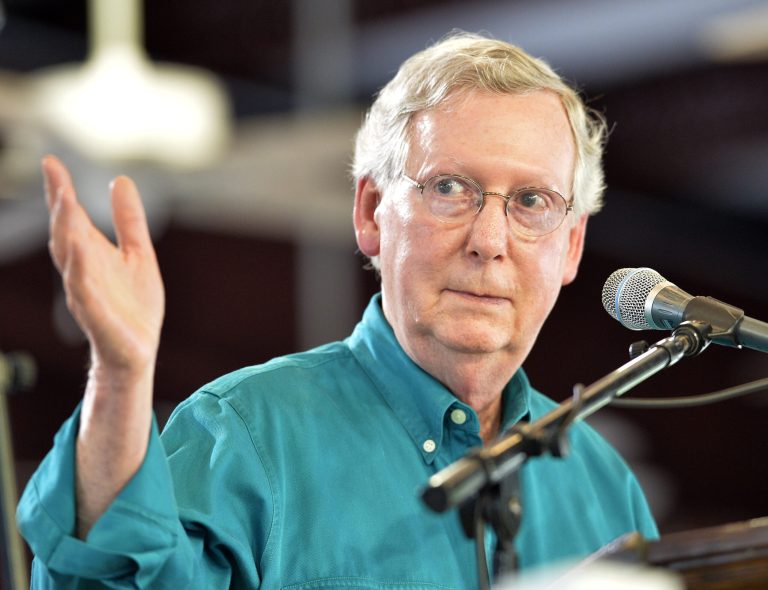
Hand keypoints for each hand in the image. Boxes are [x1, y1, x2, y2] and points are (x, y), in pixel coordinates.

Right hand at [43, 155, 164, 376]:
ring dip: (67, 231)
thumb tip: (121, 180)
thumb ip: (129, 220)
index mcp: (91, 253)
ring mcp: (86, 293)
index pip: (72, 218)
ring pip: (70, 259)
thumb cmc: (133, 305)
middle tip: (56, 177)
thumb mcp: (138, 253)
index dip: (60, 191)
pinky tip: (80, 251)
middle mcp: (82, 270)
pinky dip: (80, 272)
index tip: (51, 162)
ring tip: (66, 202)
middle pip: (66, 234)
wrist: (138, 352)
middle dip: (60, 206)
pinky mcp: (97, 316)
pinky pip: (84, 292)